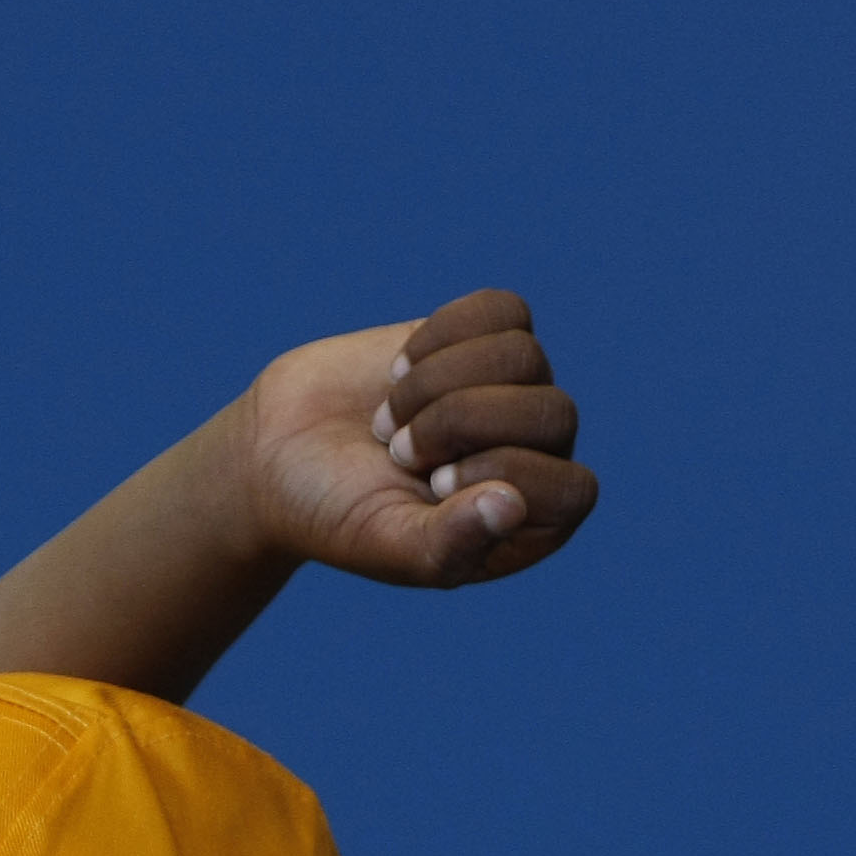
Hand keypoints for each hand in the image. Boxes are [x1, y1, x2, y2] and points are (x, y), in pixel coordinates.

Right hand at [234, 289, 596, 589]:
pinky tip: (401, 369)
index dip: (504, 471)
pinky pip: (503, 310)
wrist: (280, 457)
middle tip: (398, 451)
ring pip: (524, 354)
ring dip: (439, 382)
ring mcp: (511, 393)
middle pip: (553, 412)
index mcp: (531, 522)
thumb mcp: (388, 545)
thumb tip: (512, 504)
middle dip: (461, 422)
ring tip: (390, 418)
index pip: (574, 488)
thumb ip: (450, 543)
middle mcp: (536, 455)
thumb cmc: (337, 516)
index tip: (432, 482)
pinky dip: (443, 334)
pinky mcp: (479, 340)